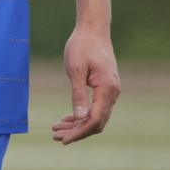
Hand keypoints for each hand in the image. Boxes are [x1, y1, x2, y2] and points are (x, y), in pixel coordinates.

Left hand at [52, 27, 119, 143]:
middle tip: (56, 137)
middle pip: (97, 122)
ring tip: (57, 130)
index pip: (94, 120)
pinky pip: (96, 108)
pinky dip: (82, 116)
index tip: (63, 139)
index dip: (79, 132)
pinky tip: (67, 119)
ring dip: (78, 125)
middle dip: (77, 132)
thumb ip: (78, 94)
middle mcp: (113, 93)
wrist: (92, 30)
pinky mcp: (105, 88)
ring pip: (96, 117)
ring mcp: (111, 91)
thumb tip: (79, 117)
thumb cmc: (82, 46)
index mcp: (107, 89)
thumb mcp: (75, 70)